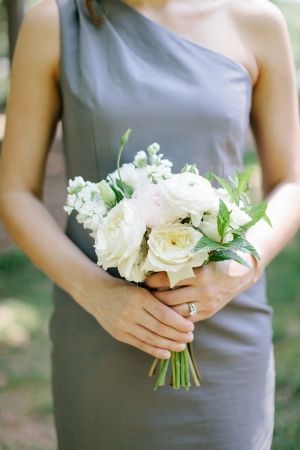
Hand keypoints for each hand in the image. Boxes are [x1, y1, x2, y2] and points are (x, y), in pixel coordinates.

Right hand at [76, 275, 194, 358]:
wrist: (96, 293)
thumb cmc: (123, 288)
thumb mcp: (141, 289)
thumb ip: (157, 300)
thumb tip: (180, 314)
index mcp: (140, 297)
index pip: (164, 314)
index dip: (179, 323)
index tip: (191, 327)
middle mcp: (131, 312)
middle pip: (159, 328)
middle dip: (177, 335)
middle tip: (190, 338)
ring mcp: (124, 325)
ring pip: (151, 338)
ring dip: (169, 344)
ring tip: (182, 346)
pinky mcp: (119, 335)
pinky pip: (140, 345)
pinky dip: (154, 351)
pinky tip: (166, 353)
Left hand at [145, 254, 258, 321]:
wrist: (241, 274)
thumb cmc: (217, 261)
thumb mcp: (202, 258)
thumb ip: (183, 261)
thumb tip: (157, 259)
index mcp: (199, 275)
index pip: (168, 280)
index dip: (153, 281)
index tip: (145, 280)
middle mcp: (202, 292)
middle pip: (168, 299)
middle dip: (153, 297)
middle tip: (144, 294)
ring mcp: (205, 305)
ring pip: (175, 312)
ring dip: (162, 309)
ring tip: (152, 304)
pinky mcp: (207, 313)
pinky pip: (185, 319)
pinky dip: (174, 316)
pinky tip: (166, 312)